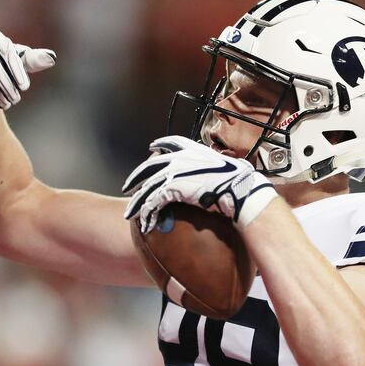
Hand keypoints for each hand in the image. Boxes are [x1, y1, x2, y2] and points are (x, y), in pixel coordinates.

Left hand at [123, 136, 277, 232]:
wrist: (238, 188)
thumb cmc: (237, 180)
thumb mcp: (224, 165)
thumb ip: (214, 165)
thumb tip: (222, 168)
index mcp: (191, 149)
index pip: (169, 142)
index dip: (158, 146)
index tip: (151, 149)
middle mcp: (179, 158)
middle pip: (148, 167)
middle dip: (135, 177)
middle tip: (127, 187)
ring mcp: (173, 172)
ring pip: (147, 187)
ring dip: (137, 202)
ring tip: (129, 214)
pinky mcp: (172, 188)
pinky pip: (153, 201)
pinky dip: (147, 213)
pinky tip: (145, 223)